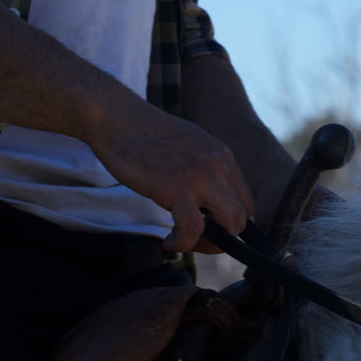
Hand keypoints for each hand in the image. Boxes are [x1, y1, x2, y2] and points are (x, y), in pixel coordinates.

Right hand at [86, 99, 255, 251]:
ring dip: (209, 244)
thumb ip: (204, 172)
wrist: (115, 117)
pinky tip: (168, 242)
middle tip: (198, 241)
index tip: (209, 230)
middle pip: (242, 215)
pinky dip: (183, 243)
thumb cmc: (143, 135)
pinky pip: (193, 228)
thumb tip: (209, 205)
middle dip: (224, 237)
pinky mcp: (176, 186)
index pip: (246, 201)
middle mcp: (218, 164)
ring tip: (184, 242)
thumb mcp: (188, 148)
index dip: (230, 223)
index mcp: (222, 156)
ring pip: (230, 222)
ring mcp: (199, 175)